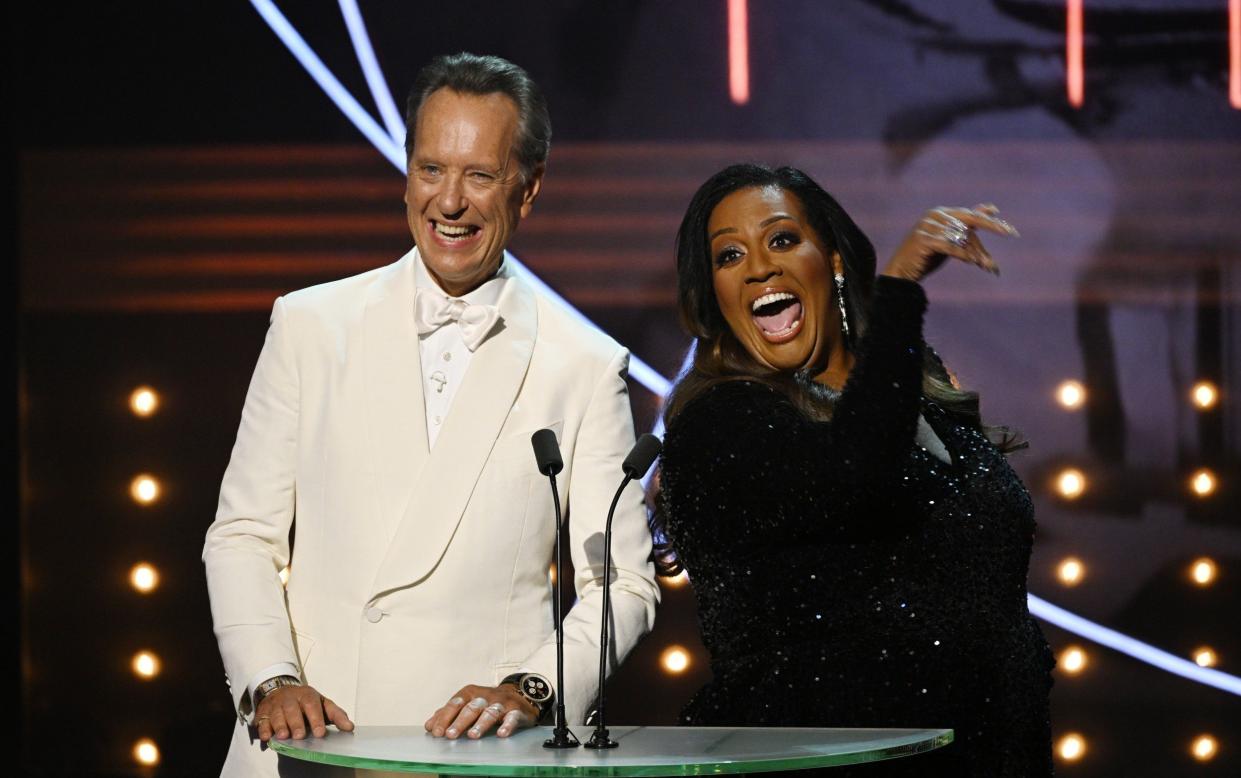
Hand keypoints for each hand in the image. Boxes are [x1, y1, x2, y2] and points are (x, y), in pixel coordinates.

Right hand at [254, 684, 354, 741]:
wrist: (280, 690)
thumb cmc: (306, 702)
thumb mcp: (322, 704)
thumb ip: (336, 715)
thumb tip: (350, 728)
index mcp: (307, 695)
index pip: (312, 705)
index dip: (316, 719)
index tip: (320, 733)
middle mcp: (290, 698)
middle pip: (293, 709)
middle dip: (296, 723)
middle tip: (300, 736)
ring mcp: (276, 705)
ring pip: (277, 714)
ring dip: (280, 725)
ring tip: (284, 736)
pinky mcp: (263, 713)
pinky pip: (262, 720)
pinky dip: (263, 729)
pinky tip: (267, 736)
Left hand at [424, 684, 538, 739]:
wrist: (519, 694)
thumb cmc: (487, 702)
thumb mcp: (467, 703)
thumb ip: (448, 714)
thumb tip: (429, 725)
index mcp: (470, 693)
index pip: (455, 704)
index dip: (445, 718)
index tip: (436, 732)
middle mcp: (485, 696)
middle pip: (470, 708)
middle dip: (459, 721)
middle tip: (450, 735)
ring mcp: (501, 703)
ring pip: (490, 713)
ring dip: (480, 724)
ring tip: (472, 735)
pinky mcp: (516, 711)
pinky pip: (512, 717)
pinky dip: (507, 725)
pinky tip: (501, 733)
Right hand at [881, 204, 1018, 282]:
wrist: (901, 272)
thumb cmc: (927, 256)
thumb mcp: (951, 238)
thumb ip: (968, 224)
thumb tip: (992, 208)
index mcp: (941, 213)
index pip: (971, 216)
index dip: (992, 222)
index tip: (1012, 231)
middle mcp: (934, 216)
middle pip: (969, 221)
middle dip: (992, 227)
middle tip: (1011, 233)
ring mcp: (928, 227)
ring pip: (962, 237)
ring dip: (978, 253)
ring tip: (990, 266)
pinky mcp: (923, 240)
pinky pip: (950, 247)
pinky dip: (964, 255)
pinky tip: (975, 262)